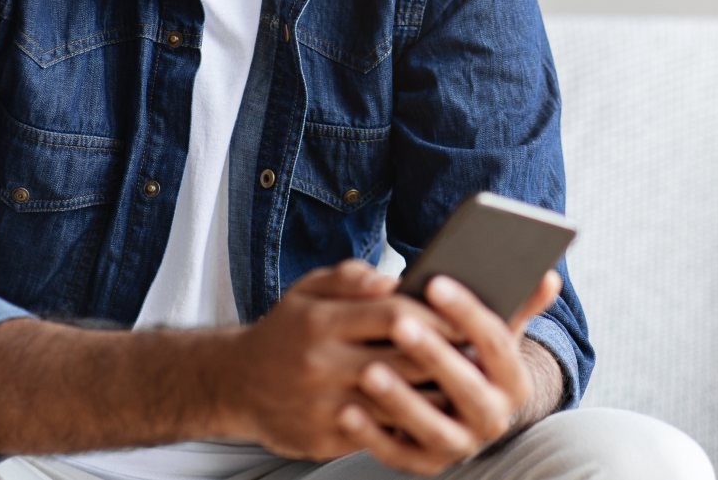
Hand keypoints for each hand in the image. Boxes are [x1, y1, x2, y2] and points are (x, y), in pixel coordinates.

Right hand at [212, 260, 461, 460]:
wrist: (235, 383)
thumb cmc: (284, 331)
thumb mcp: (307, 289)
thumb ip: (351, 278)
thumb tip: (395, 280)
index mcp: (321, 321)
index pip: (394, 314)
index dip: (437, 316)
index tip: (467, 316)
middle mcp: (322, 364)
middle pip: (404, 362)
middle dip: (447, 358)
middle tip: (482, 354)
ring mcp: (324, 406)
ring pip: (398, 405)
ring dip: (437, 398)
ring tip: (468, 387)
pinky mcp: (326, 439)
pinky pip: (380, 435)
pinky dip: (410, 426)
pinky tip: (434, 416)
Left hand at [337, 270, 562, 475]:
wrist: (458, 408)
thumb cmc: (467, 352)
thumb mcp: (491, 329)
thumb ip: (517, 303)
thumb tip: (549, 273)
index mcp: (513, 380)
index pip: (496, 343)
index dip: (466, 312)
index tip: (434, 282)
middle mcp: (493, 418)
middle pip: (465, 386)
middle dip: (433, 354)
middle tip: (399, 324)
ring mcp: (460, 444)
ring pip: (433, 426)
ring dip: (401, 400)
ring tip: (369, 371)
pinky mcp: (426, 464)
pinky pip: (399, 454)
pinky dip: (371, 437)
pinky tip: (346, 411)